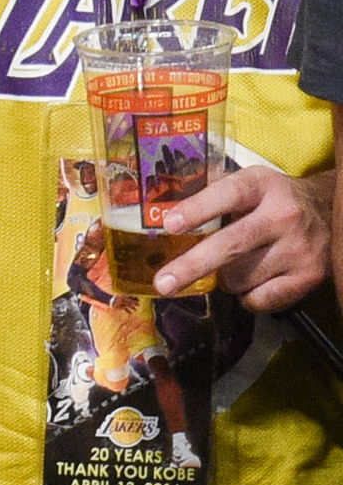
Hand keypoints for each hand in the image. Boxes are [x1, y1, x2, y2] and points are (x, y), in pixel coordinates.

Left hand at [156, 166, 331, 312]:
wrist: (331, 214)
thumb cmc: (272, 201)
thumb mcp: (248, 184)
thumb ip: (210, 194)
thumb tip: (158, 209)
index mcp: (261, 186)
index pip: (227, 196)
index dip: (198, 210)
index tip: (170, 225)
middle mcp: (283, 216)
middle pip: (231, 245)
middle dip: (192, 266)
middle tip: (163, 283)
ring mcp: (299, 249)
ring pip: (238, 278)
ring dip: (224, 279)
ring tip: (235, 264)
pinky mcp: (308, 277)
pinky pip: (258, 299)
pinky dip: (247, 296)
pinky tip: (255, 279)